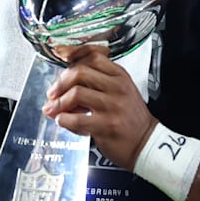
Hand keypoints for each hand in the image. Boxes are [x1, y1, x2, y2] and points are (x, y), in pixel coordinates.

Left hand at [42, 45, 158, 169]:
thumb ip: (96, 84)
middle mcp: (117, 88)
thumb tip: (65, 84)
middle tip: (53, 93)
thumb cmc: (131, 119)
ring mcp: (112, 106)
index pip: (93, 56)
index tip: (62, 69)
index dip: (72, 61)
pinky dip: (63, 120)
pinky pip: (76, 119)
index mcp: (120, 76)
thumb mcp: (120, 92)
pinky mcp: (106, 125)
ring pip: (76, 93)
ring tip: (54, 110)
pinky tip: (63, 121)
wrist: (146, 143)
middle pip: (80, 72)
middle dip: (61, 83)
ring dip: (59, 103)